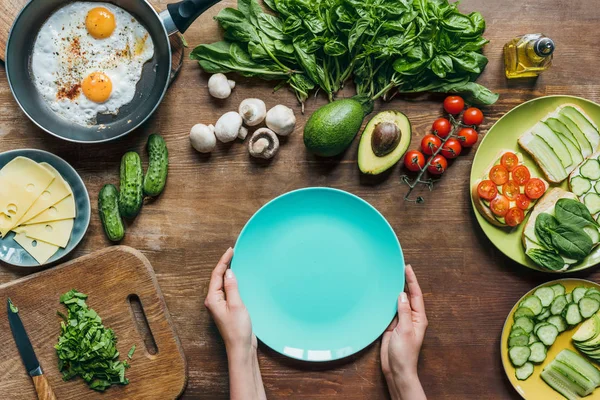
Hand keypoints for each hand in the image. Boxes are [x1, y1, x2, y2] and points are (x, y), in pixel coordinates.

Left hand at [204, 247, 255, 352]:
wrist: (241, 348)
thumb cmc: (238, 329)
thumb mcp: (236, 305)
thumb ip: (232, 287)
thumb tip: (229, 272)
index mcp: (213, 299)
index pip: (217, 275)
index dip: (224, 261)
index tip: (231, 250)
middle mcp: (214, 301)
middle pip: (218, 278)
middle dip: (225, 264)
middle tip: (233, 252)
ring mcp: (221, 305)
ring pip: (223, 284)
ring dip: (228, 272)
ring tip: (235, 261)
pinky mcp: (228, 309)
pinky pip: (228, 290)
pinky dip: (233, 282)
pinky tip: (239, 279)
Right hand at [381, 264, 427, 399]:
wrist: (396, 369)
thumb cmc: (404, 354)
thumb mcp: (404, 330)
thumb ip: (403, 311)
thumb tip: (402, 294)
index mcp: (418, 318)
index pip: (416, 294)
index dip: (412, 280)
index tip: (407, 268)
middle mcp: (410, 317)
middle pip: (407, 295)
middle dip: (404, 282)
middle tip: (398, 267)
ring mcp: (400, 321)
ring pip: (397, 301)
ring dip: (394, 290)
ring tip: (390, 276)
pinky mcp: (391, 325)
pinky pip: (389, 309)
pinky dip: (386, 300)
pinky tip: (382, 293)